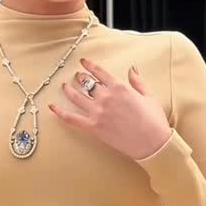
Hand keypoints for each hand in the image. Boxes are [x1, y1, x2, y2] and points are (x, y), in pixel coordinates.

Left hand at [48, 57, 172, 160]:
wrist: (152, 143)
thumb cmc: (153, 120)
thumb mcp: (149, 96)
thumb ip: (138, 81)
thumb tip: (132, 69)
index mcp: (119, 87)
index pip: (99, 72)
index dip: (89, 65)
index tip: (83, 62)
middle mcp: (106, 97)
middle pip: (87, 83)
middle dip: (80, 78)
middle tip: (76, 76)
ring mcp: (98, 113)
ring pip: (76, 97)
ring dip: (68, 90)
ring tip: (64, 86)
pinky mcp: (93, 128)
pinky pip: (72, 118)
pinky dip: (60, 112)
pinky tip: (52, 107)